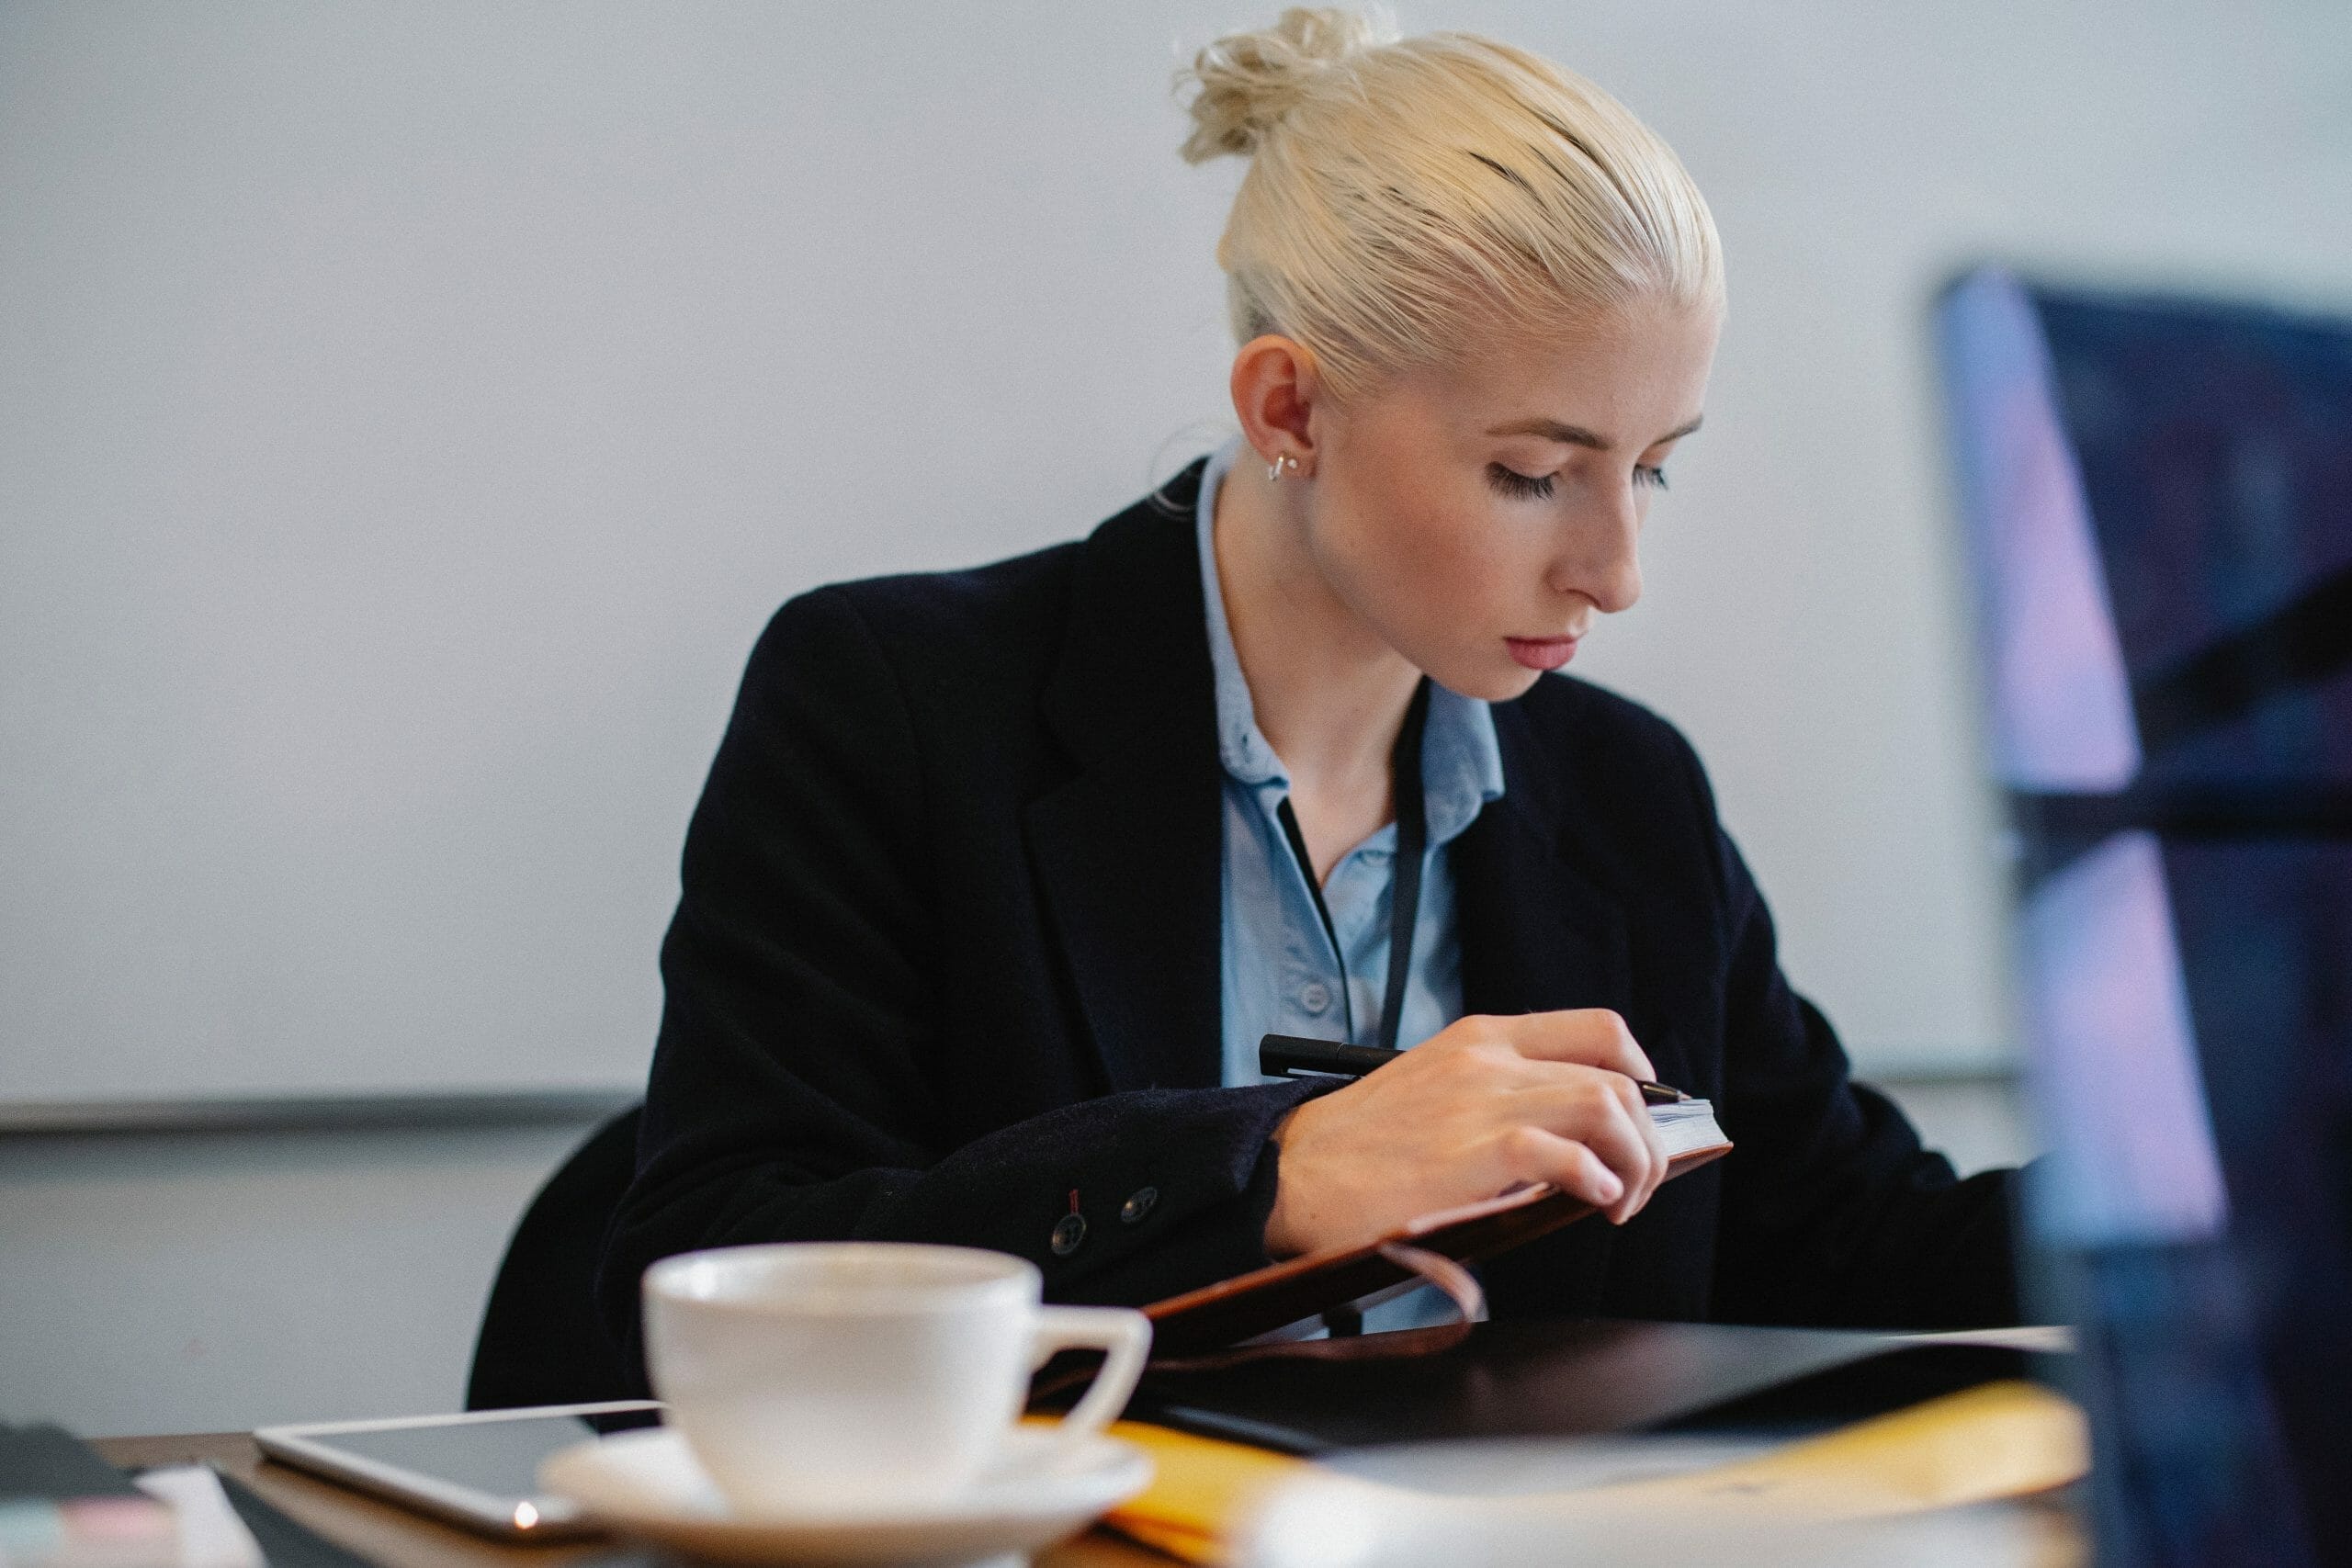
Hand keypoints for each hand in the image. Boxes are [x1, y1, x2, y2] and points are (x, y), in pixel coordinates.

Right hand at [1261, 1010, 1669, 1257]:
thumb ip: (1496, 1096)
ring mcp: (1483, 1101)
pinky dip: (1598, 1181)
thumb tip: (1573, 1146)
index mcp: (1481, 1038)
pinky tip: (1591, 1203)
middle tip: (1636, 1186)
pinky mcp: (1476, 1152)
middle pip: (1619, 1077)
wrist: (1291, 1173)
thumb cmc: (1358, 1147)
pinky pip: (1570, 1156)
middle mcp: (1489, 1059)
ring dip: (1636, 1163)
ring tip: (1619, 1202)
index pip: (1599, 1030)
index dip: (1642, 1074)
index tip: (1643, 1118)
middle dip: (1649, 1139)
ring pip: (1609, 1107)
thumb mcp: (1432, 1089)